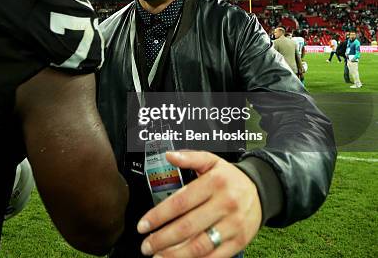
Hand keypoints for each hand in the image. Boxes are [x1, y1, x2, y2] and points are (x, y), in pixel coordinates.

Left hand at [137, 151, 260, 257]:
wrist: (261, 192)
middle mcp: (225, 204)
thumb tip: (169, 155)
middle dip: (162, 239)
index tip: (143, 225)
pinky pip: (215, 256)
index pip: (180, 202)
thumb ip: (189, 158)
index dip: (158, 215)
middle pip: (187, 226)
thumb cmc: (228, 178)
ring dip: (176, 255)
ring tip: (158, 257)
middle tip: (146, 246)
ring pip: (200, 245)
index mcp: (214, 183)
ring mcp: (233, 225)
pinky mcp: (239, 241)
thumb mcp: (211, 161)